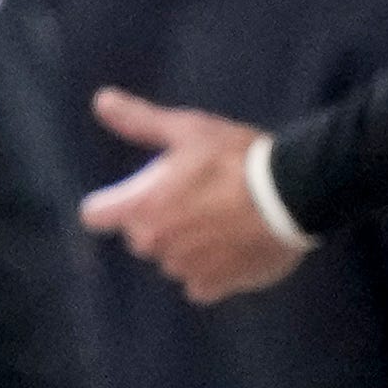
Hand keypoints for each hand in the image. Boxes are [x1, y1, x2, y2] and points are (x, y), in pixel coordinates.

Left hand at [80, 89, 312, 303]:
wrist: (292, 195)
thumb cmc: (235, 158)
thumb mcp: (188, 130)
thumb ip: (140, 121)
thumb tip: (101, 100)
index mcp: (141, 207)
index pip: (96, 215)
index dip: (113, 203)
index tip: (136, 194)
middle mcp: (155, 243)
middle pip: (139, 236)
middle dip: (158, 220)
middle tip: (195, 198)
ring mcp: (184, 269)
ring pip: (171, 259)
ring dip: (185, 246)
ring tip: (219, 222)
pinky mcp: (214, 287)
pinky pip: (198, 283)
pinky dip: (210, 270)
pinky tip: (231, 248)